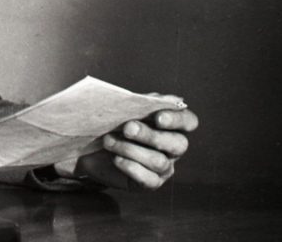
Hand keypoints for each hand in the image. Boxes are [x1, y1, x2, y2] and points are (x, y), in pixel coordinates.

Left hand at [76, 101, 198, 189]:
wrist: (93, 147)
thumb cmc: (114, 124)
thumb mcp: (126, 110)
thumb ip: (144, 103)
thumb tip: (164, 99)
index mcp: (172, 125)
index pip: (188, 121)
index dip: (177, 120)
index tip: (158, 118)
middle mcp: (173, 147)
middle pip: (177, 144)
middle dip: (151, 135)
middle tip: (127, 128)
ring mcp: (165, 167)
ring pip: (159, 161)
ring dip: (131, 150)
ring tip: (109, 141)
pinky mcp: (151, 182)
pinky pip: (148, 179)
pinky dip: (131, 167)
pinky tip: (116, 159)